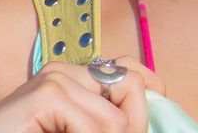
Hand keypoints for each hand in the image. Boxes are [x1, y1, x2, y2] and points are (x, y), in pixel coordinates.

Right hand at [0, 55, 164, 132]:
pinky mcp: (47, 94)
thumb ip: (102, 121)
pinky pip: (98, 129)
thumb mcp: (70, 131)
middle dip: (132, 127)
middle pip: (134, 90)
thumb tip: (144, 120)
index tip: (145, 125)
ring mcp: (56, 77)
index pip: (134, 74)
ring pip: (118, 121)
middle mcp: (67, 69)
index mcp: (74, 78)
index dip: (151, 97)